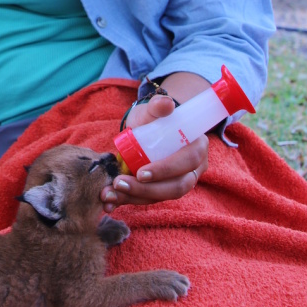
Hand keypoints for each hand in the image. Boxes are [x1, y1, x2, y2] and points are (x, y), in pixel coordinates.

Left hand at [101, 94, 208, 210]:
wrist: (147, 127)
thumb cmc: (153, 118)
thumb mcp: (153, 110)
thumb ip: (158, 106)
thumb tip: (166, 104)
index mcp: (197, 147)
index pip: (188, 161)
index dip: (166, 169)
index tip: (140, 172)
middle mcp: (193, 169)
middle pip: (177, 186)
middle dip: (147, 189)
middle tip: (118, 184)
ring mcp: (180, 181)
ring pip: (162, 196)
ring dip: (135, 197)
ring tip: (109, 194)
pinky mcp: (164, 190)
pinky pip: (150, 199)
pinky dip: (130, 201)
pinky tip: (111, 202)